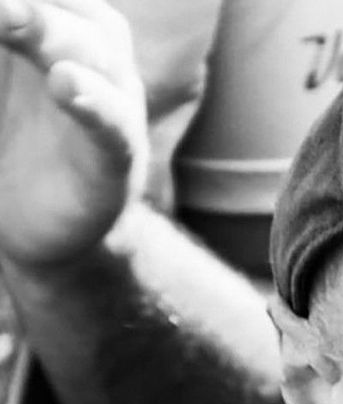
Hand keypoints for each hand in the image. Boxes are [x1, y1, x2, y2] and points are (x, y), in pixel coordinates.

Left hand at [0, 0, 146, 267]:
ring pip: (97, 53)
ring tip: (6, 12)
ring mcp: (110, 106)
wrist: (30, 228)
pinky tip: (64, 83)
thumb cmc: (0, 146)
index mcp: (51, 33)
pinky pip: (114, 126)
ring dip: (50, 31)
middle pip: (74, 9)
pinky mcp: (116, 159)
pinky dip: (93, 103)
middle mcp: (89, 60)